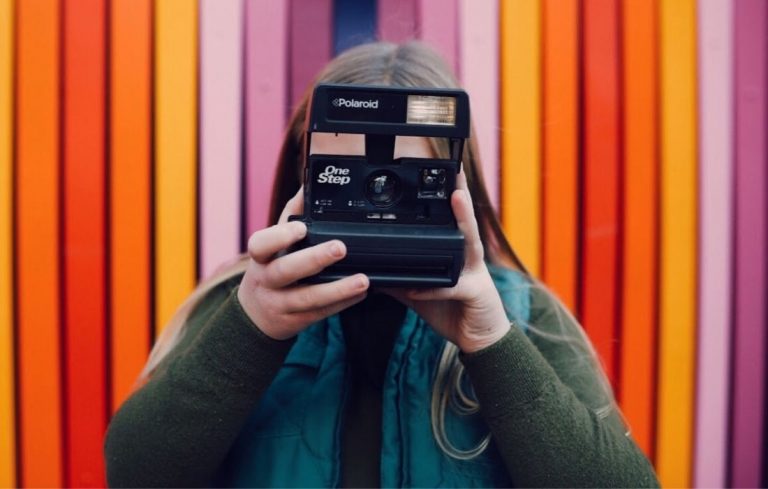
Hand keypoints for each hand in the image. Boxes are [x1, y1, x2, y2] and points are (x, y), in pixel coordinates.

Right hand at [237, 188, 369, 339]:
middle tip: (340, 248)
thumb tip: (307, 185)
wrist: (254, 316)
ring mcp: (280, 304)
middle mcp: (267, 280)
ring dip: (338, 289)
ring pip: (308, 298)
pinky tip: (361, 294)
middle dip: (314, 259)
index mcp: (261, 258)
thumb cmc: (269, 270)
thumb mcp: (271, 246)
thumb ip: (290, 216)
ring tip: (363, 280)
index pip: (260, 245)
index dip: (279, 236)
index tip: (302, 227)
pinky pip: (321, 313)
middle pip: (286, 270)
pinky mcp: (295, 321)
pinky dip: (342, 303)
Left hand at [383, 171, 510, 352]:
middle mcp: (469, 257)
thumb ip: (400, 279)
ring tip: (456, 198)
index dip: (448, 198)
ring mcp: (476, 273)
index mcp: (456, 253)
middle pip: (465, 222)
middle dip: (461, 196)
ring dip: (463, 220)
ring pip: (470, 242)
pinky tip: (420, 287)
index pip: (452, 221)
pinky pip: (453, 288)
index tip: (444, 174)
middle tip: (455, 174)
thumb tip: (371, 272)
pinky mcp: (476, 293)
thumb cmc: (451, 309)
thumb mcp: (420, 291)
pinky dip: (435, 288)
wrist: (477, 338)